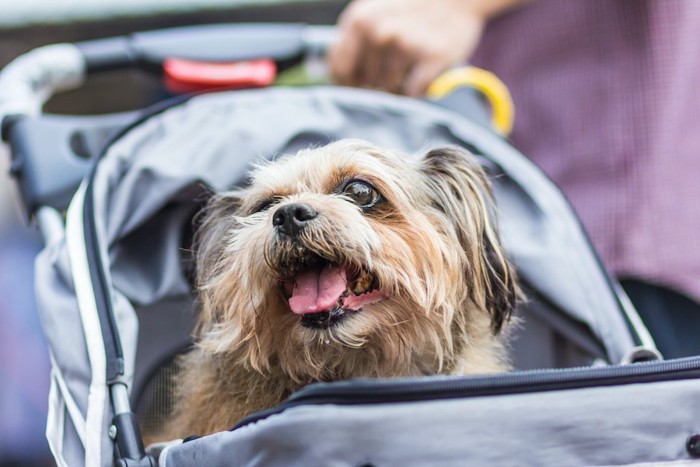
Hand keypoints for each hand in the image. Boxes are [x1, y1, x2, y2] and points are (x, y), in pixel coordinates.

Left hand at [328, 0, 487, 96]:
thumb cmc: (412, 8)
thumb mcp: (375, 12)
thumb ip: (354, 41)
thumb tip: (335, 76)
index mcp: (358, 20)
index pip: (339, 71)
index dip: (349, 82)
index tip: (361, 82)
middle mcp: (378, 32)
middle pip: (365, 84)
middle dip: (377, 82)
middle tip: (396, 64)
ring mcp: (405, 45)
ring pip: (389, 89)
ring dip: (399, 84)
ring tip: (412, 61)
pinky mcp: (431, 58)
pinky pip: (413, 92)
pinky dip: (419, 87)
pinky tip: (426, 68)